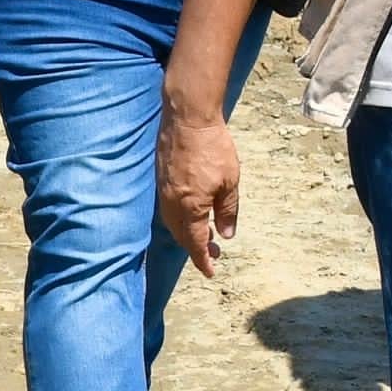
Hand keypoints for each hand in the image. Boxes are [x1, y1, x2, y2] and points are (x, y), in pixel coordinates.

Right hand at [159, 105, 242, 275]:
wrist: (188, 118)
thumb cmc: (213, 149)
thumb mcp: (230, 182)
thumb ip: (227, 211)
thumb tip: (226, 235)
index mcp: (189, 208)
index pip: (194, 243)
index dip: (203, 260)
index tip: (211, 272)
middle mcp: (171, 204)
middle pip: (181, 236)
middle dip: (196, 248)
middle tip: (214, 253)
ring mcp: (163, 191)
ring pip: (173, 223)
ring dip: (188, 233)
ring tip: (206, 235)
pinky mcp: (161, 179)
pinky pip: (169, 209)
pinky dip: (181, 219)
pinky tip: (193, 213)